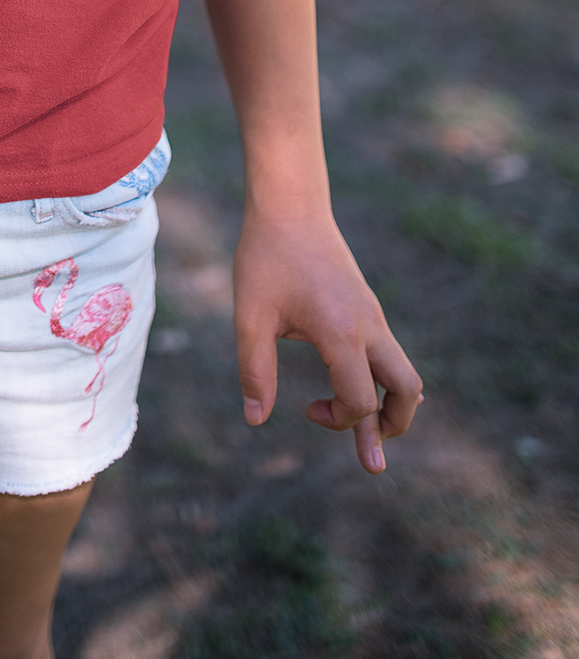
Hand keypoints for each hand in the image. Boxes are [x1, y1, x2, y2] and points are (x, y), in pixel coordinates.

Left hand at [232, 210, 422, 473]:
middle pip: (408, 391)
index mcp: (342, 333)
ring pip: (405, 372)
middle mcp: (369, 326)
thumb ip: (254, 371)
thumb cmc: (266, 257)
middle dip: (392, 426)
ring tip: (370, 428)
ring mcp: (373, 314)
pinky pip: (389, 351)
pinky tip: (363, 384)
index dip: (338, 421)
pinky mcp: (367, 305)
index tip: (305, 410)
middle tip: (371, 455)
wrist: (289, 203)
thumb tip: (255, 420)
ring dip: (391, 403)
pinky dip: (381, 377)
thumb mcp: (251, 316)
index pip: (359, 401)